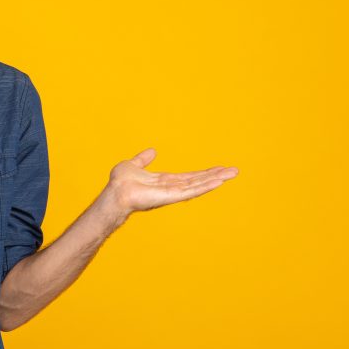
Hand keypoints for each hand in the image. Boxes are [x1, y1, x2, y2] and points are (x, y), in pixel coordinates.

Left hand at [105, 148, 238, 214]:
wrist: (114, 192)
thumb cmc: (120, 182)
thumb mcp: (133, 164)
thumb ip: (143, 159)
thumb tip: (153, 151)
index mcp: (164, 181)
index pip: (189, 176)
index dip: (203, 173)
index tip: (218, 168)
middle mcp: (172, 187)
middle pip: (198, 180)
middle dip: (215, 176)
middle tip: (233, 171)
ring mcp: (173, 193)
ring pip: (198, 185)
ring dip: (216, 179)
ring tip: (232, 174)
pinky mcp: (171, 196)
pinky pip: (191, 191)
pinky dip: (205, 186)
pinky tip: (218, 182)